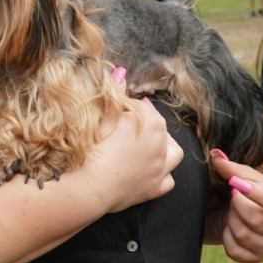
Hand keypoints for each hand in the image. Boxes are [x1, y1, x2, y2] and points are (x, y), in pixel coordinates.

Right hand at [86, 96, 180, 213]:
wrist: (90, 186)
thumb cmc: (94, 149)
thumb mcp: (102, 117)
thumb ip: (114, 93)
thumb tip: (120, 74)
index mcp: (152, 123)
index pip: (140, 107)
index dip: (126, 106)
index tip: (114, 108)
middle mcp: (161, 145)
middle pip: (158, 126)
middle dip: (145, 121)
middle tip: (126, 123)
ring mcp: (160, 168)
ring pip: (173, 153)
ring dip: (165, 146)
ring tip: (150, 144)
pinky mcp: (154, 188)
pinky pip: (168, 181)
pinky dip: (162, 174)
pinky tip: (151, 171)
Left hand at [208, 149, 262, 262]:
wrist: (239, 215)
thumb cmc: (246, 193)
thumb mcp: (243, 178)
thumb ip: (231, 168)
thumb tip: (215, 155)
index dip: (255, 195)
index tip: (235, 185)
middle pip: (256, 219)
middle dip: (237, 205)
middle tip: (234, 198)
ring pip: (244, 235)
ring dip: (231, 220)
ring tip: (233, 212)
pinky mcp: (255, 258)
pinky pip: (235, 251)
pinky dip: (226, 237)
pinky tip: (229, 228)